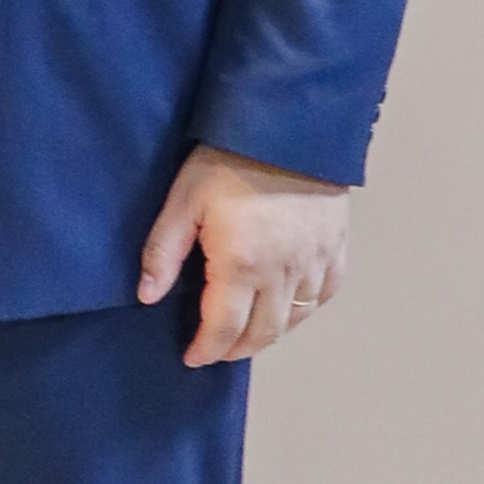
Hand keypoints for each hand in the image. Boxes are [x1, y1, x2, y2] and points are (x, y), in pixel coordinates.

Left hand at [138, 143, 350, 368]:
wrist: (289, 125)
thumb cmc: (231, 158)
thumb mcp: (184, 200)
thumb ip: (164, 251)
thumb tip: (147, 296)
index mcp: (240, 265)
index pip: (223, 329)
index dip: (207, 350)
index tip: (193, 357)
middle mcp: (282, 273)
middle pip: (263, 333)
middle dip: (237, 349)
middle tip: (218, 351)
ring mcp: (314, 262)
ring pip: (296, 318)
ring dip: (271, 333)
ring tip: (249, 334)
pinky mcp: (336, 246)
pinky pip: (324, 294)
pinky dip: (305, 309)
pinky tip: (289, 306)